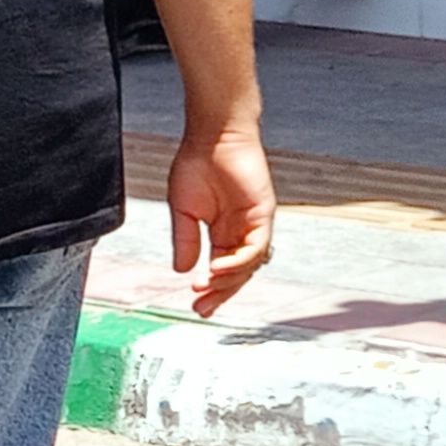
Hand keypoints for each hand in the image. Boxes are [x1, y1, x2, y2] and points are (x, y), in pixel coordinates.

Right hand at [170, 121, 275, 316]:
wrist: (211, 138)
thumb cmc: (197, 166)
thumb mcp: (183, 211)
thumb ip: (185, 240)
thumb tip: (181, 270)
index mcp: (223, 233)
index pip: (221, 270)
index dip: (211, 290)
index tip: (195, 306)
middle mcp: (241, 233)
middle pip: (238, 273)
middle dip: (221, 293)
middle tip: (202, 308)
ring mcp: (254, 224)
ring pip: (249, 264)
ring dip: (227, 280)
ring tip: (205, 288)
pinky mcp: (263, 214)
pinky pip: (256, 246)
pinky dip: (239, 261)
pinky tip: (218, 269)